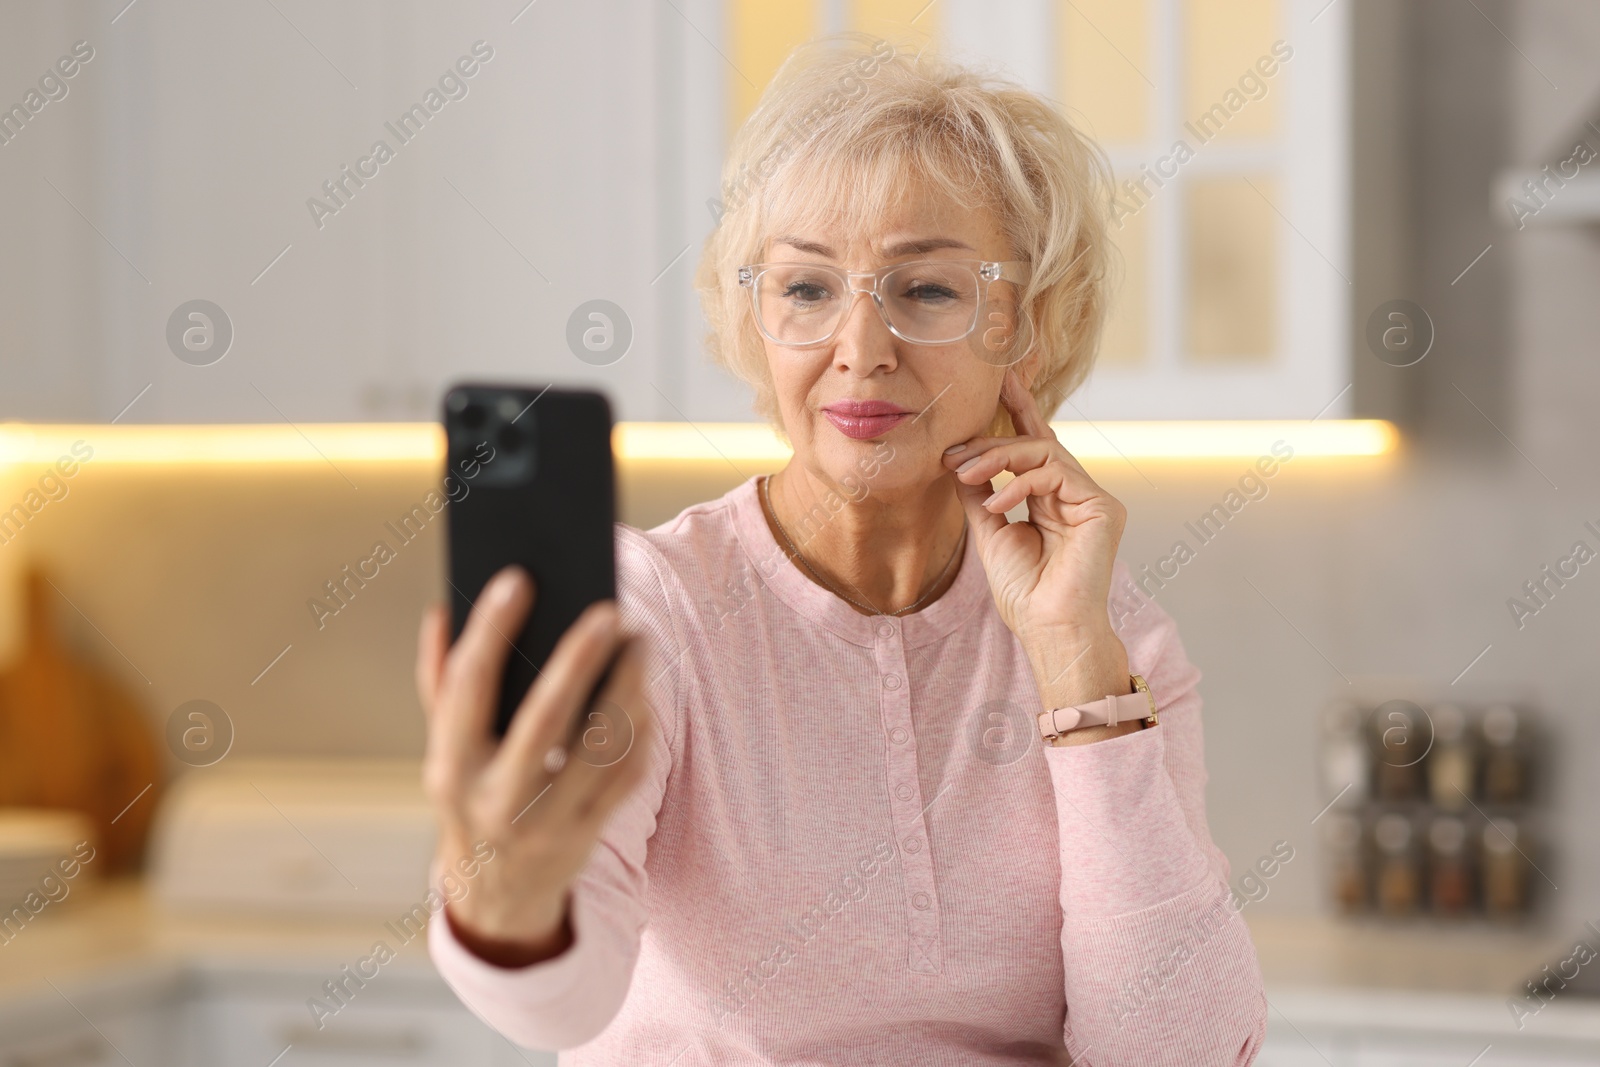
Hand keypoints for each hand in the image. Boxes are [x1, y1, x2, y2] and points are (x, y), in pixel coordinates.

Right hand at [416, 566, 655, 965]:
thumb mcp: (443, 747)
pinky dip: (640, 729)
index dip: (491, 630)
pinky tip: (643, 691)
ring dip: (627, 688)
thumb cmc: (470, 793)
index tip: (518, 577)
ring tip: (637, 641)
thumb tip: (446, 610)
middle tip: (608, 609)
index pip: (467, 688)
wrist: (497, 893)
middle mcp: (496, 800)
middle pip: (545, 720)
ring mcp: (547, 822)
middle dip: (578, 660)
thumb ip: (440, 680)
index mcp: (450, 769)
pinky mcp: (590, 833)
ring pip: (600, 747)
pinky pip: (626, 774)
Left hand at [943, 369, 1131, 716]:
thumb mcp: (989, 531)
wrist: (1049, 628)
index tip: (999, 379)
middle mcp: (1077, 494)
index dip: (1018, 410)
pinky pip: (1055, 472)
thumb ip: (980, 493)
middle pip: (1036, 443)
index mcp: (1053, 500)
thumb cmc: (1025, 592)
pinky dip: (1020, 482)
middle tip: (953, 456)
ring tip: (967, 474)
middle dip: (991, 442)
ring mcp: (1093, 499)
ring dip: (999, 457)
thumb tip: (960, 460)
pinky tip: (998, 502)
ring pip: (1044, 451)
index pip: (1035, 445)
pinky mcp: (1103, 507)